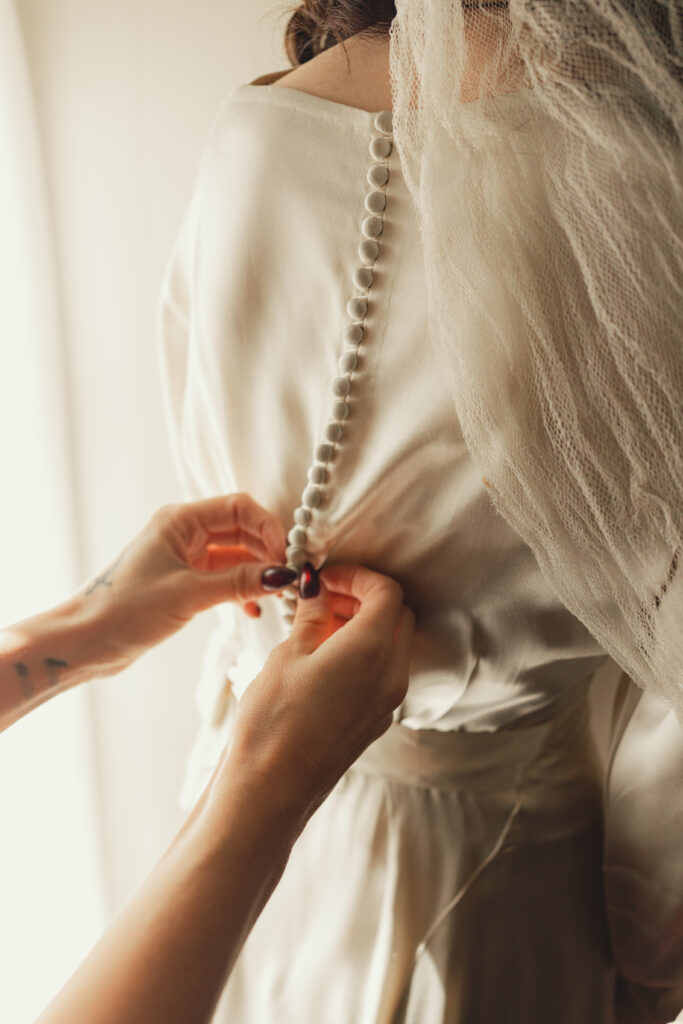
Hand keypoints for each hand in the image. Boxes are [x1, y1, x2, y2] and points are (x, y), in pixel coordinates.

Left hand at [75, 494, 289, 674]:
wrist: (86, 641)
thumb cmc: (125, 609)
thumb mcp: (189, 594)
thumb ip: (239, 583)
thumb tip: (284, 576)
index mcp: (180, 520)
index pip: (240, 508)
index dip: (268, 528)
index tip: (287, 557)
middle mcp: (184, 532)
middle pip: (242, 530)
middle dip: (268, 552)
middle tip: (290, 579)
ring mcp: (185, 557)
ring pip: (236, 556)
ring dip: (258, 573)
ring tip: (276, 596)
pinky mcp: (185, 581)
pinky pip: (225, 577)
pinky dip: (242, 589)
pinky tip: (253, 609)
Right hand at [225, 564, 414, 825]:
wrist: (271, 789)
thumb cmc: (273, 721)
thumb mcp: (288, 656)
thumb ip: (311, 615)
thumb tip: (318, 589)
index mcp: (372, 649)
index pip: (388, 592)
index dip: (358, 575)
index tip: (326, 577)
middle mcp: (391, 674)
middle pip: (398, 615)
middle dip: (365, 596)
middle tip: (324, 595)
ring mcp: (388, 701)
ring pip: (394, 644)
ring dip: (365, 624)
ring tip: (318, 622)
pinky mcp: (376, 720)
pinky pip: (383, 672)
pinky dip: (364, 652)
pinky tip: (324, 655)